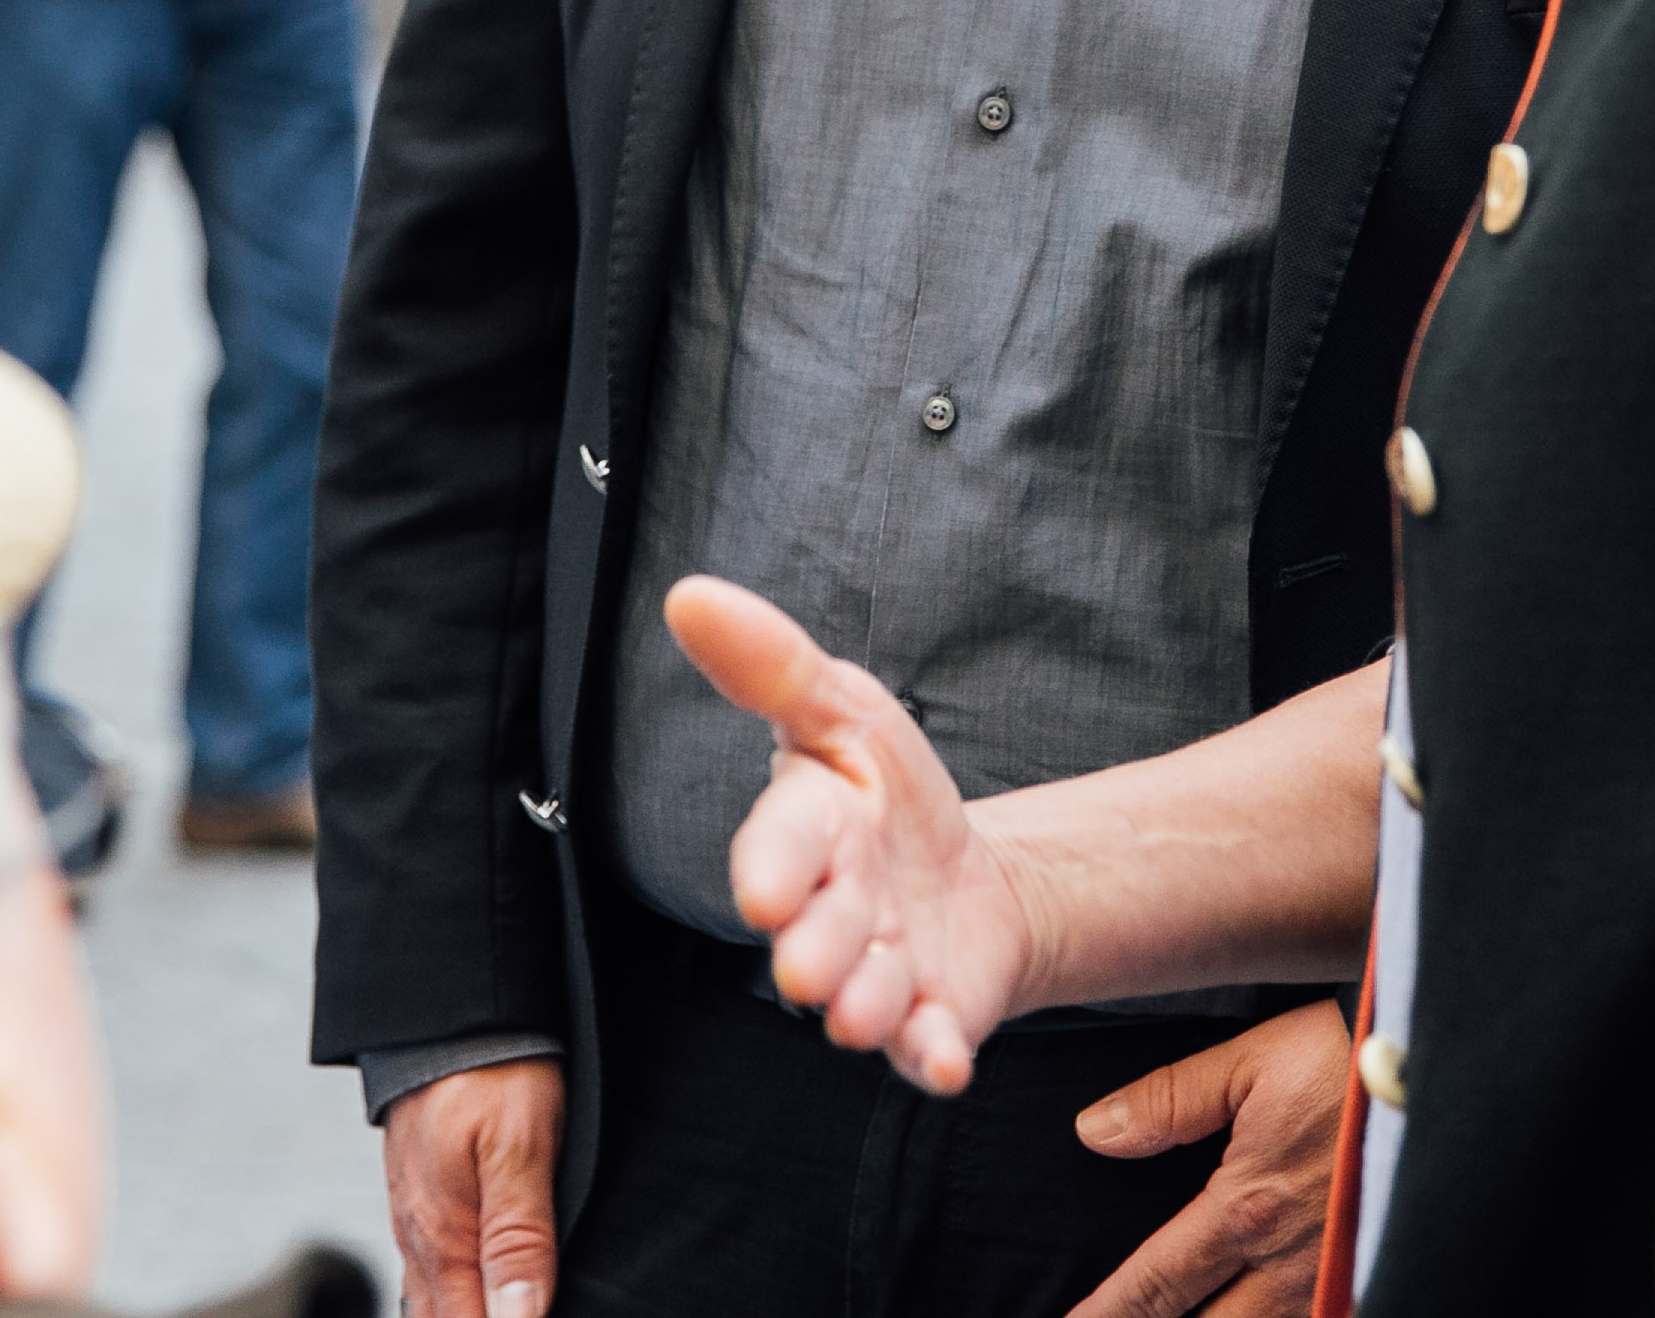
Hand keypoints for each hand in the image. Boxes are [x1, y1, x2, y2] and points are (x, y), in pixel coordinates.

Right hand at [378, 1057, 562, 1317]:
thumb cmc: (492, 1072)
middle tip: (531, 1309)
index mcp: (446, 1240)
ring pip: (433, 1304)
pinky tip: (475, 1294)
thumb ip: (519, 1240)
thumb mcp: (520, 1150)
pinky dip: (452, 1297)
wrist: (446, 1012)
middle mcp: (420, 1241)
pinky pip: (428, 1273)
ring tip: (509, 1306)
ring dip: (464, 1317)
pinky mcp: (418, 1201)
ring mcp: (414, 1222)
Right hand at [666, 575, 1038, 1092]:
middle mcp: (831, 918)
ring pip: (864, 1005)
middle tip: (811, 967)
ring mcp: (879, 978)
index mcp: (804, 837)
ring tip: (869, 1010)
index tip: (766, 891)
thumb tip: (687, 593)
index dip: (771, 870)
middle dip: (814, 952)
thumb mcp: (842, 711)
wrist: (968, 880)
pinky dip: (934, 1059)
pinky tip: (947, 1062)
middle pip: (815, 940)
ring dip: (866, 1008)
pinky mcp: (930, 1024)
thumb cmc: (886, 793)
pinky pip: (928, 1051)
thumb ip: (772, 663)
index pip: (776, 852)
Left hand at [1064, 1003, 1353, 1317]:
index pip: (1153, 1287)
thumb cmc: (1356, 1058)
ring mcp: (1334, 1283)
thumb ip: (1171, 1099)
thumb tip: (1094, 1133)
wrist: (1455, 1068)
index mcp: (1246, 1210)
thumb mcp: (1255, 1058)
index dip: (1103, 1316)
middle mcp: (1287, 1267)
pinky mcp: (1369, 1279)